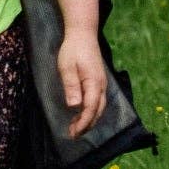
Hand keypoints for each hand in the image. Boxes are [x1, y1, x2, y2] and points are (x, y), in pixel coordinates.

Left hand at [57, 23, 108, 139]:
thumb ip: (71, 87)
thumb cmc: (72, 49)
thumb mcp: (67, 67)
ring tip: (76, 128)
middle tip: (73, 134)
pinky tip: (82, 113)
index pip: (90, 109)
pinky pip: (98, 101)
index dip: (83, 123)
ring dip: (89, 119)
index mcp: (94, 83)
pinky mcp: (99, 81)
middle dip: (86, 125)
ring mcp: (102, 84)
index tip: (73, 133)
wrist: (83, 34)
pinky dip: (91, 111)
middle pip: (97, 111)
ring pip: (99, 107)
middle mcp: (101, 86)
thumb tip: (74, 107)